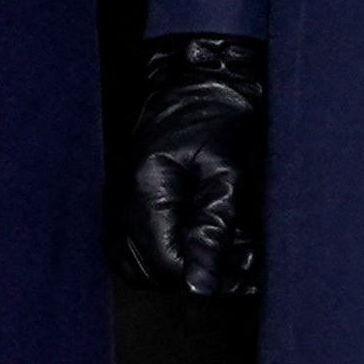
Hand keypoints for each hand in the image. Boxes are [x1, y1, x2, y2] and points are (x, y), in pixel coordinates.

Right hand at [114, 34, 267, 297]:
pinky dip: (167, 251)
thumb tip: (202, 285)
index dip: (207, 275)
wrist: (203, 78)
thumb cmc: (219, 117)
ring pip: (138, 264)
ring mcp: (120, 200)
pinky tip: (202, 237)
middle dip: (197, 272)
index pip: (166, 264)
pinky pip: (135, 245)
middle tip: (241, 256)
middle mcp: (121, 200)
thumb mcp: (228, 174)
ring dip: (182, 266)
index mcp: (145, 191)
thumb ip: (212, 232)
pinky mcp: (129, 198)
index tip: (244, 264)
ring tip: (224, 247)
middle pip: (149, 271)